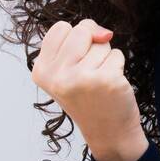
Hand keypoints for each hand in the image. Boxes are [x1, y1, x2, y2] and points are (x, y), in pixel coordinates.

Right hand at [30, 18, 148, 160]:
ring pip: (101, 43)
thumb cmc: (89, 96)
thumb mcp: (68, 69)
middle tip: (90, 71)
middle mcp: (57, 76)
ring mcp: (81, 78)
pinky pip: (117, 54)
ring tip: (99, 81)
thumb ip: (77, 41)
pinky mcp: (106, 80)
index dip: (75, 39)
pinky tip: (110, 86)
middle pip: (81, 30)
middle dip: (92, 44)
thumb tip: (104, 34)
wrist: (108, 132)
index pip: (60, 28)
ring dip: (105, 58)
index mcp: (42, 71)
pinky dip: (118, 66)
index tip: (76, 61)